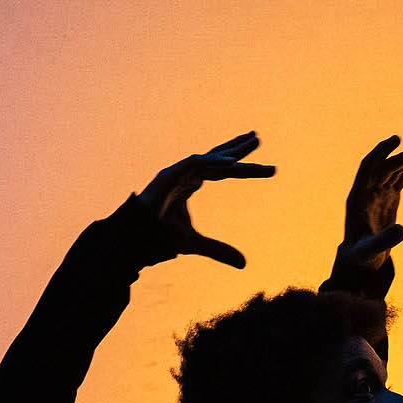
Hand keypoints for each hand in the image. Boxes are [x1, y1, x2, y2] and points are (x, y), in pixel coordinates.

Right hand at [134, 131, 275, 268]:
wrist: (133, 238)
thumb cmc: (159, 237)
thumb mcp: (195, 244)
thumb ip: (218, 251)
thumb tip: (244, 264)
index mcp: (190, 184)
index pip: (222, 172)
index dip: (243, 169)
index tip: (269, 170)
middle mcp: (185, 174)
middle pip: (217, 157)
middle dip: (238, 148)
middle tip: (258, 138)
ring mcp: (176, 172)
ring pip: (210, 158)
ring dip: (231, 150)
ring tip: (254, 142)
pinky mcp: (168, 175)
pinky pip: (194, 163)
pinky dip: (213, 162)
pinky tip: (232, 162)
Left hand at [336, 135, 402, 273]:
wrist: (364, 257)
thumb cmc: (362, 255)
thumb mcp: (370, 251)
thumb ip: (384, 241)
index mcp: (357, 197)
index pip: (367, 168)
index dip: (380, 153)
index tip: (396, 141)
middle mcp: (367, 190)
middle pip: (384, 167)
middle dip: (400, 158)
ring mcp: (378, 191)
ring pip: (393, 169)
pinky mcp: (388, 195)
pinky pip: (401, 177)